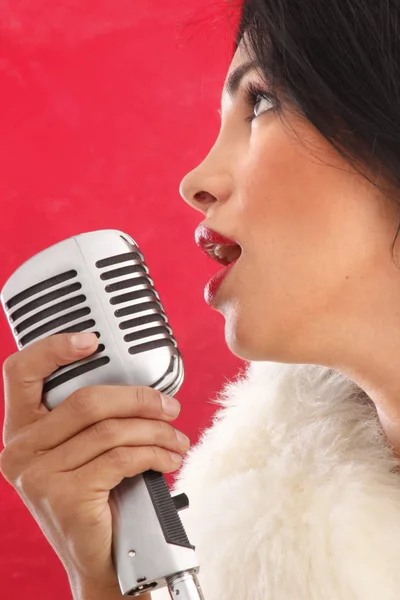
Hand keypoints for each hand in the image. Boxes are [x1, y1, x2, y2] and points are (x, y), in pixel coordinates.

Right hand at [0, 332, 189, 595]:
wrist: (100, 558)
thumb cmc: (95, 496)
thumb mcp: (82, 451)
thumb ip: (90, 419)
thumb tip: (138, 386)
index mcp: (21, 430)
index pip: (21, 372)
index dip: (53, 349)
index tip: (91, 341)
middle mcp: (21, 449)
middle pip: (86, 400)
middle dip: (139, 399)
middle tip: (169, 406)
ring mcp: (39, 474)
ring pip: (111, 430)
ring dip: (155, 430)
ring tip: (176, 437)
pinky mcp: (65, 495)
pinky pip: (122, 458)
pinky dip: (154, 453)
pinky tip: (168, 457)